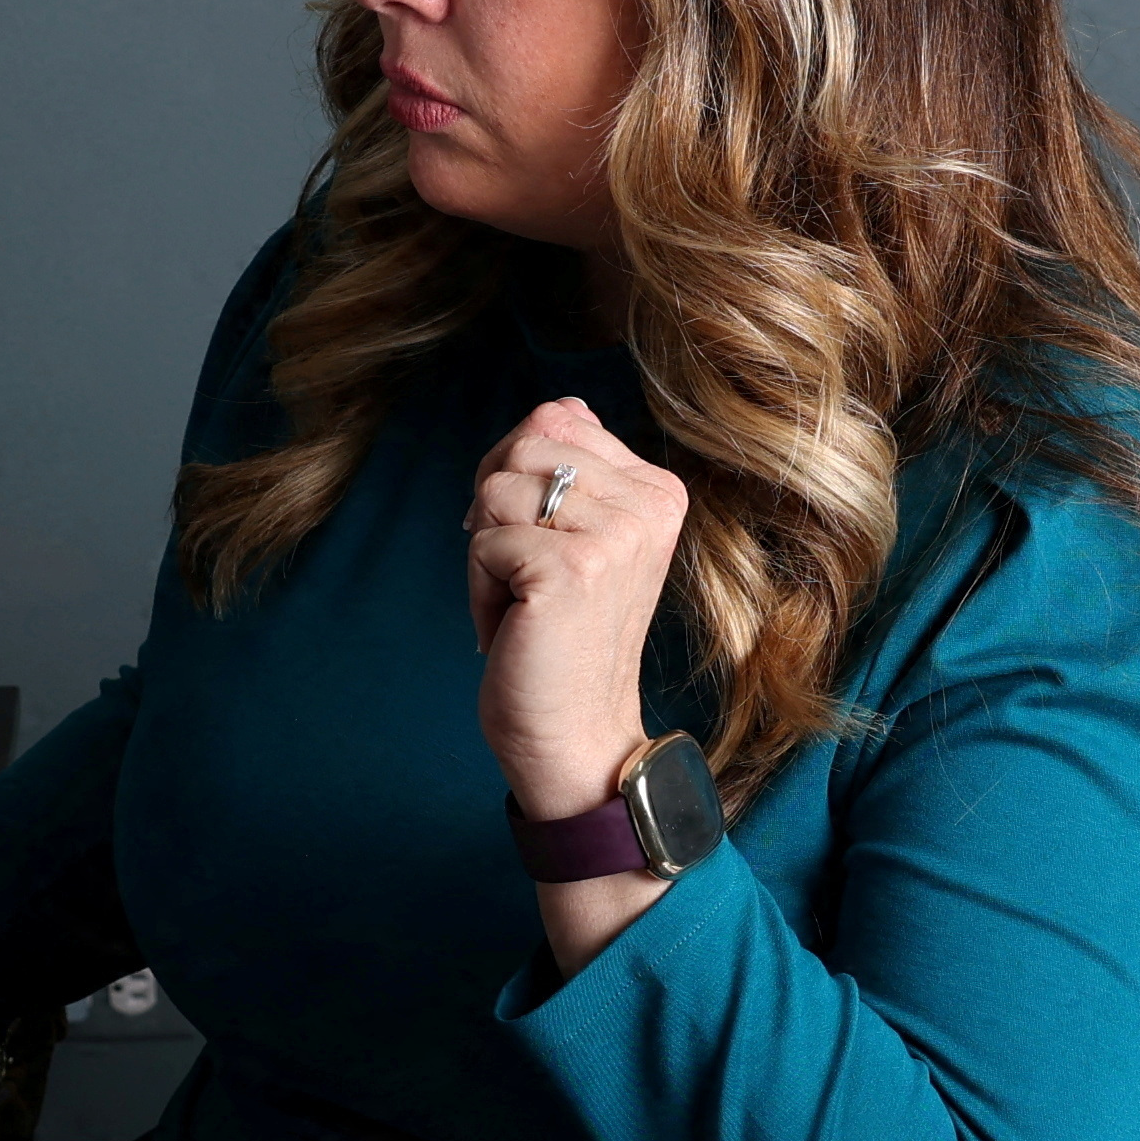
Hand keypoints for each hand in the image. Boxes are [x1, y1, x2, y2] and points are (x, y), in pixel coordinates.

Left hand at [464, 392, 689, 819]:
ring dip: (488, 555)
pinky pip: (482, 542)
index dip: (516, 476)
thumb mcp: (582, 538)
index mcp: (657, 490)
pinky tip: (518, 627)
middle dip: (498, 512)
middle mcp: (648, 505)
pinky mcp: (570, 569)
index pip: (554, 419)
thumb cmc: (564, 636)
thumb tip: (558, 407)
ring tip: (526, 605)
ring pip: (495, 490)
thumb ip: (573, 468)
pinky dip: (482, 590)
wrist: (577, 732)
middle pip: (522, 446)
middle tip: (527, 578)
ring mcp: (613, 535)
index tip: (538, 541)